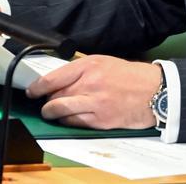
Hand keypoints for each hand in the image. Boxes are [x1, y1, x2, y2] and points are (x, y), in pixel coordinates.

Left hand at [26, 55, 160, 129]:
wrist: (154, 91)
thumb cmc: (130, 76)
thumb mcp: (104, 62)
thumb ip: (82, 70)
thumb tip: (60, 80)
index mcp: (89, 65)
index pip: (53, 78)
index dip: (37, 87)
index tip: (31, 90)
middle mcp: (90, 83)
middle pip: (54, 95)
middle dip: (46, 100)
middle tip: (44, 101)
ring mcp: (95, 103)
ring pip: (60, 110)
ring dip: (51, 112)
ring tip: (50, 112)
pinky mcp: (100, 120)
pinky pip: (74, 122)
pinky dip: (67, 121)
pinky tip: (67, 118)